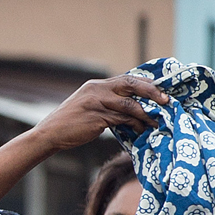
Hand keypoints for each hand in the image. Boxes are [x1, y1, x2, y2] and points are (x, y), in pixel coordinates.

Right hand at [40, 70, 166, 146]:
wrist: (48, 135)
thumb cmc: (69, 124)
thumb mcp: (88, 107)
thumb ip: (106, 103)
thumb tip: (129, 106)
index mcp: (96, 85)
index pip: (127, 79)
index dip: (145, 84)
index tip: (160, 91)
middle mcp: (97, 90)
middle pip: (131, 85)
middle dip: (151, 92)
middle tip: (166, 101)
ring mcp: (96, 103)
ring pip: (129, 104)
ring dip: (146, 113)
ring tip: (157, 121)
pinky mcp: (96, 117)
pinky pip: (122, 119)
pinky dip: (134, 124)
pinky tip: (141, 129)